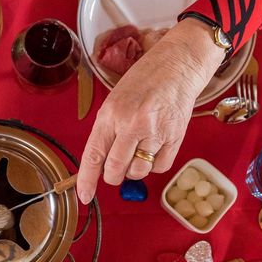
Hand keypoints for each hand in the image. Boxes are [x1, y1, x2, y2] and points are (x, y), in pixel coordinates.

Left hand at [76, 19, 223, 202]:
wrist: (177, 65)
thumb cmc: (144, 81)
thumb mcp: (115, 100)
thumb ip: (108, 130)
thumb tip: (102, 163)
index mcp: (110, 114)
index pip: (94, 155)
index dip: (86, 180)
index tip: (84, 196)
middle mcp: (131, 124)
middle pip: (115, 170)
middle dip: (113, 174)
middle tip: (117, 166)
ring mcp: (155, 132)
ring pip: (138, 172)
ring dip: (134, 170)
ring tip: (138, 150)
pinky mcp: (175, 137)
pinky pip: (160, 167)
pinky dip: (154, 164)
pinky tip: (154, 147)